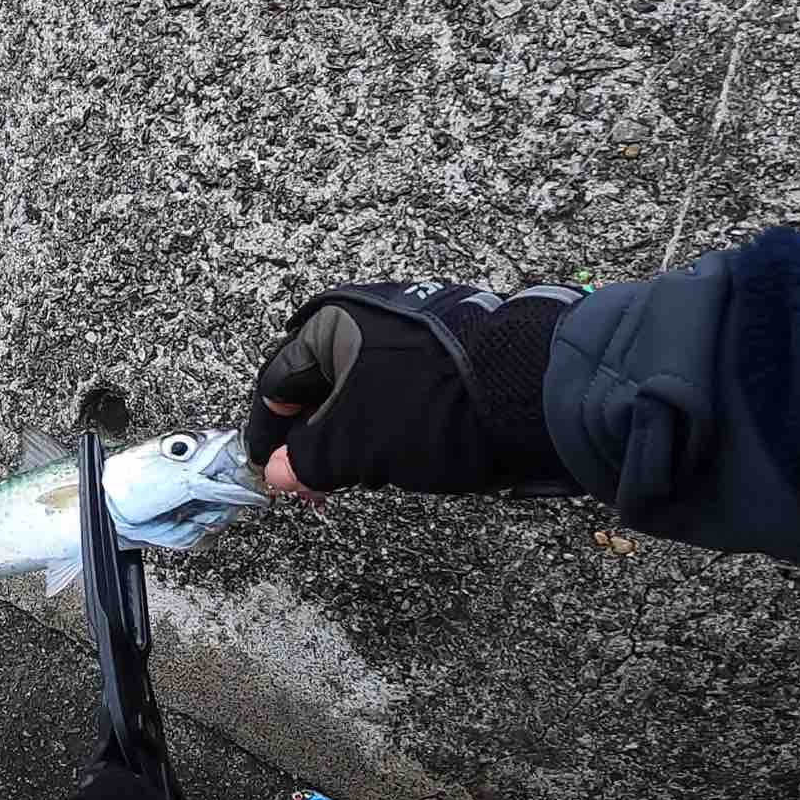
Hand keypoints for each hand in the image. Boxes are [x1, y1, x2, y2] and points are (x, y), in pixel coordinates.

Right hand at [245, 281, 584, 495]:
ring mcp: (409, 329)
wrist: (530, 391)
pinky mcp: (446, 349)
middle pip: (318, 385)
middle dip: (312, 438)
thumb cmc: (429, 408)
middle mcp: (366, 316)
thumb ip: (308, 458)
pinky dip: (385, 422)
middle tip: (314, 484)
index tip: (269, 470)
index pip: (278, 383)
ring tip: (359, 475)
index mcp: (331, 324)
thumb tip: (278, 471)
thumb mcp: (355, 442)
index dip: (269, 433)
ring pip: (359, 390)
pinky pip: (397, 389)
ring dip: (349, 434)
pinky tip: (397, 453)